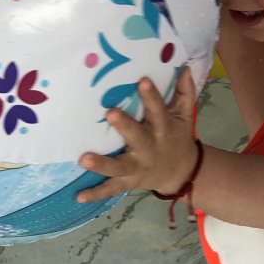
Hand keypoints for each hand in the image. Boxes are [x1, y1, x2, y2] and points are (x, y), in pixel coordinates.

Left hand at [77, 67, 198, 202]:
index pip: (158, 109)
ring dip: (102, 164)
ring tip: (83, 159)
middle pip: (136, 136)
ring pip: (119, 166)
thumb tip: (185, 67)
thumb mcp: (184, 115)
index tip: (142, 80)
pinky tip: (78, 196)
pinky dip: (96, 193)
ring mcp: (137, 167)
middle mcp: (149, 148)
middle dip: (124, 125)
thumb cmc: (177, 136)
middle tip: (110, 112)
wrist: (181, 173)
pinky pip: (111, 189)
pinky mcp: (128, 181)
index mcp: (162, 128)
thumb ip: (184, 92)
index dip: (151, 96)